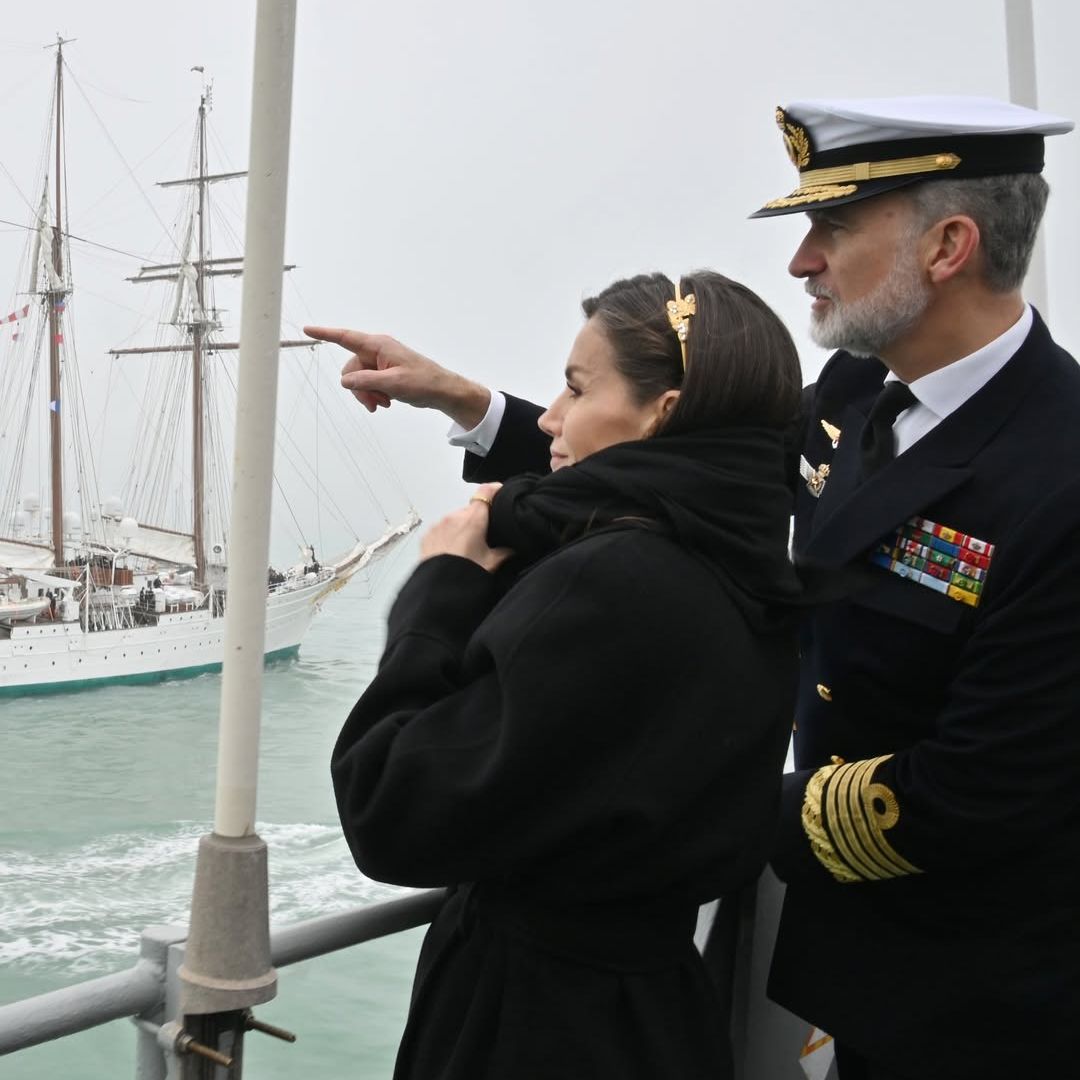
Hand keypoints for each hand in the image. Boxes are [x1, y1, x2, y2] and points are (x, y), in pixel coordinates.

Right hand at [303, 325, 490, 427]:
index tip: (308, 329)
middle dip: (358, 388)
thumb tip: (345, 381)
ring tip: (383, 404)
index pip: (346, 338)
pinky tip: (385, 402)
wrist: (442, 391)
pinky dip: (374, 394)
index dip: (325, 334)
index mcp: (379, 346)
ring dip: (367, 394)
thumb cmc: (423, 382)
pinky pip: (369, 384)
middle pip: (351, 369)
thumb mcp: (392, 384)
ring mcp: (381, 362)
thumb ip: (366, 381)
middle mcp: (378, 351)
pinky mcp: (385, 373)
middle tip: (374, 403)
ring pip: (359, 379)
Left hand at [420, 484, 511, 571]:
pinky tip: (451, 551)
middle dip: (478, 518)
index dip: (495, 490)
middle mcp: (455, 516)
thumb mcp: (492, 563)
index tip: (500, 493)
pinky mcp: (428, 534)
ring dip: (462, 527)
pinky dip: (448, 535)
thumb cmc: (466, 573)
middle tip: (483, 537)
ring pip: (456, 519)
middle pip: (471, 509)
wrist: (439, 588)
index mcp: (474, 518)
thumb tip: (514, 547)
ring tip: (465, 547)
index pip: (487, 490)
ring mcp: (439, 524)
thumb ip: (506, 551)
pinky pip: (441, 528)